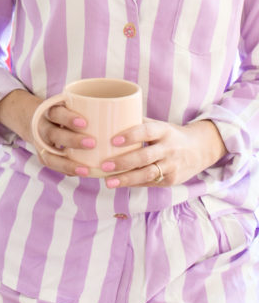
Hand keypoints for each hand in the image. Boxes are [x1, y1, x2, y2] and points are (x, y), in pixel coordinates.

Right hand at [31, 101, 98, 177]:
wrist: (37, 118)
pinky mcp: (43, 156)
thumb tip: (119, 113)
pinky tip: (83, 172)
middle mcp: (41, 127)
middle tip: (92, 143)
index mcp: (49, 110)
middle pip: (52, 134)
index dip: (68, 118)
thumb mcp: (68, 103)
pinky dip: (67, 170)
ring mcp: (40, 143)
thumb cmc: (63, 110)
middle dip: (71, 140)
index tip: (85, 123)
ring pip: (49, 155)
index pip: (56, 112)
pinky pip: (53, 166)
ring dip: (68, 163)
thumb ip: (86, 106)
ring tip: (86, 170)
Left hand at [99, 118, 227, 189]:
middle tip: (104, 165)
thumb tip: (111, 119)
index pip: (146, 131)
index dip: (130, 136)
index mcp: (164, 130)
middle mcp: (169, 148)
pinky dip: (134, 183)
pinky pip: (150, 182)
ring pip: (147, 174)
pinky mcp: (171, 180)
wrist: (200, 149)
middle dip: (122, 162)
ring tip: (108, 181)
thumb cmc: (171, 135)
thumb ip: (139, 123)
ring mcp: (171, 166)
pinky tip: (120, 183)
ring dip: (126, 179)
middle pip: (144, 156)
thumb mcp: (160, 125)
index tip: (113, 140)